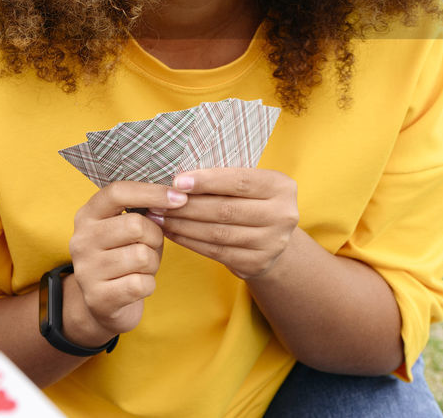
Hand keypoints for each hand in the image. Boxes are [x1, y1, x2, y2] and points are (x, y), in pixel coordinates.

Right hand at [65, 180, 185, 344]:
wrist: (103, 304)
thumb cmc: (123, 257)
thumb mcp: (128, 229)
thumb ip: (144, 212)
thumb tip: (175, 198)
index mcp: (87, 215)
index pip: (117, 192)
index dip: (151, 192)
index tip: (179, 198)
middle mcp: (81, 240)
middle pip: (135, 225)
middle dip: (155, 237)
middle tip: (151, 246)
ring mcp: (85, 270)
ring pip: (142, 256)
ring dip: (153, 263)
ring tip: (142, 268)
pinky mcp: (97, 298)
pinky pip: (141, 284)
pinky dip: (149, 285)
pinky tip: (138, 285)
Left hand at [157, 168, 298, 279]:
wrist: (272, 237)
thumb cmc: (249, 200)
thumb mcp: (247, 184)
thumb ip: (222, 178)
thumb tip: (176, 179)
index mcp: (281, 186)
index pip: (239, 181)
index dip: (206, 181)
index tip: (177, 182)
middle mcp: (283, 215)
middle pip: (225, 209)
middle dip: (187, 206)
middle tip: (159, 202)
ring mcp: (273, 243)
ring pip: (218, 233)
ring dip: (183, 225)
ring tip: (160, 217)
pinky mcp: (257, 264)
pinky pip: (216, 252)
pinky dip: (190, 242)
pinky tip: (172, 232)